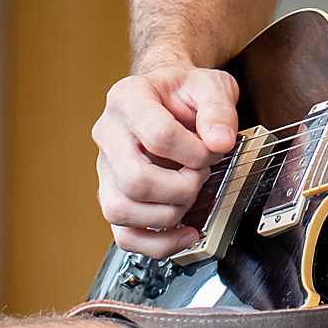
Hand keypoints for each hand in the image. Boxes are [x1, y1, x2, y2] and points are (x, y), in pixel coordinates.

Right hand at [94, 65, 240, 257]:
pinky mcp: (113, 196)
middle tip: (200, 174)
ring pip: (121, 210)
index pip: (158, 136)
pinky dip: (158, 243)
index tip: (212, 150)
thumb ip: (218, 108)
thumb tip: (220, 141)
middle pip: (135, 181)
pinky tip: (185, 232)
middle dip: (181, 187)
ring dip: (168, 213)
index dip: (196, 152)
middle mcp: (108, 135)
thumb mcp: (208, 84)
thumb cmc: (183, 91)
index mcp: (126, 100)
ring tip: (189, 195)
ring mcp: (106, 169)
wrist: (168, 96)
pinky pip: (124, 235)